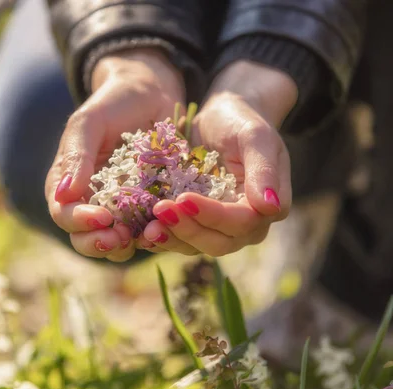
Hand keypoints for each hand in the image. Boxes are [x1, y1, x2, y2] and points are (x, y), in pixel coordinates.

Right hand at [45, 48, 184, 261]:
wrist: (151, 95)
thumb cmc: (113, 104)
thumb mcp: (89, 123)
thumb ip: (77, 157)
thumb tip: (64, 194)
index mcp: (68, 184)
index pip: (63, 213)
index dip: (78, 222)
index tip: (102, 217)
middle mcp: (90, 202)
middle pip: (84, 237)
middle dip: (98, 244)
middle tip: (118, 239)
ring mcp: (120, 209)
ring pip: (115, 243)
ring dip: (125, 247)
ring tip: (142, 237)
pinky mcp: (148, 209)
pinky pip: (147, 231)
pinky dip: (153, 236)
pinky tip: (164, 229)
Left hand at [142, 61, 296, 255]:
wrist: (219, 119)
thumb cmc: (241, 122)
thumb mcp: (255, 137)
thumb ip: (264, 171)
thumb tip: (271, 208)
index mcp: (267, 207)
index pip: (242, 222)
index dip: (213, 215)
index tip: (184, 199)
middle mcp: (245, 225)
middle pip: (219, 242)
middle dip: (188, 229)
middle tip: (161, 209)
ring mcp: (218, 227)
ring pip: (196, 245)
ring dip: (171, 238)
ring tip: (147, 228)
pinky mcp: (194, 224)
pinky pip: (179, 239)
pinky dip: (161, 238)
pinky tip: (140, 232)